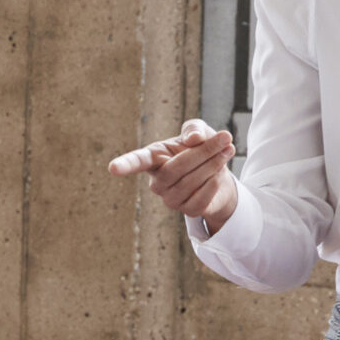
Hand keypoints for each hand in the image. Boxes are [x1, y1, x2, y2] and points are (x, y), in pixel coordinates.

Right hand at [109, 120, 237, 233]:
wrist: (220, 173)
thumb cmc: (202, 148)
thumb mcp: (199, 131)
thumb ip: (194, 129)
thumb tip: (192, 139)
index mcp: (154, 158)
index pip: (137, 162)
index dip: (125, 164)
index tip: (112, 169)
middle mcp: (157, 181)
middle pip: (175, 169)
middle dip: (203, 153)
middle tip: (225, 138)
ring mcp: (171, 199)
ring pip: (190, 183)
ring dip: (213, 165)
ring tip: (227, 151)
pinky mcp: (187, 211)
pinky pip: (200, 199)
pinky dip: (214, 184)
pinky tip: (220, 175)